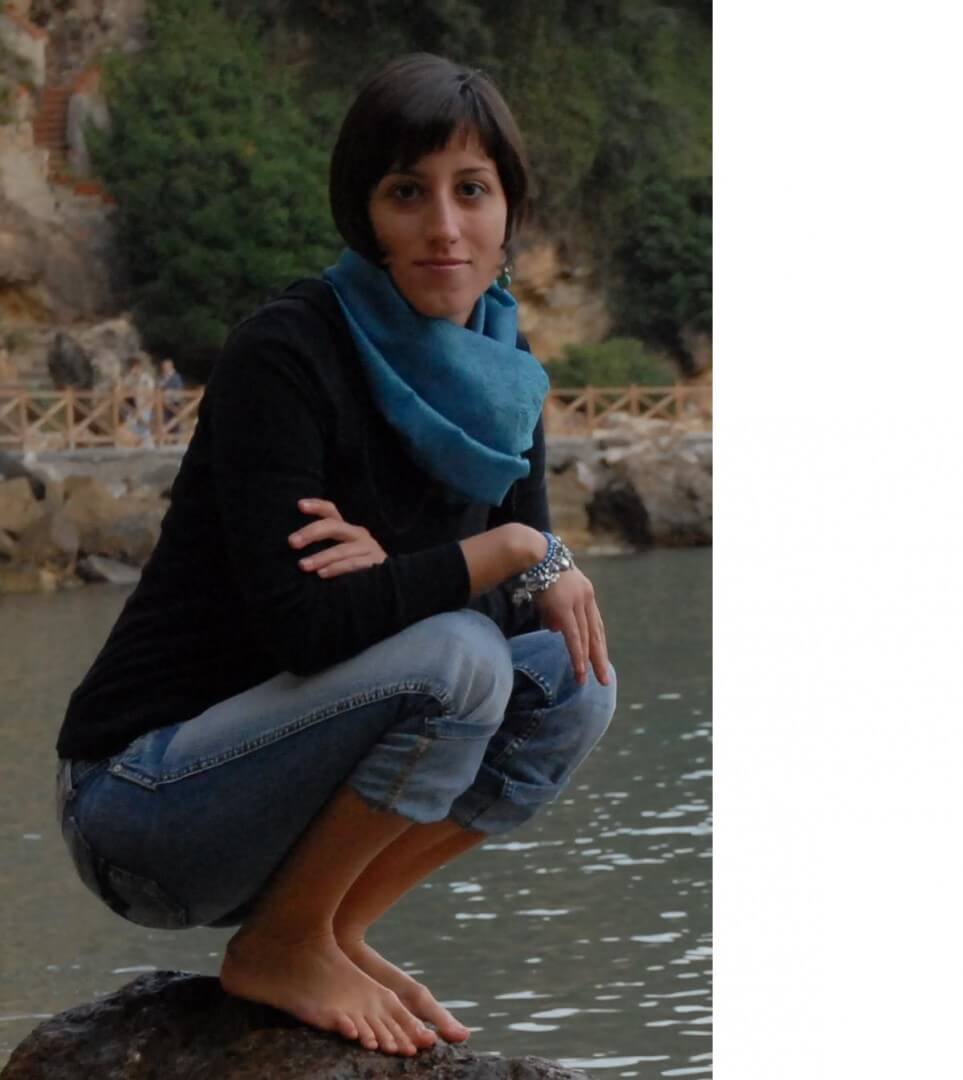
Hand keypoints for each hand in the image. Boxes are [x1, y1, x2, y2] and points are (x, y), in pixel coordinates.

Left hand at [289, 499, 386, 578]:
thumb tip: (293, 545)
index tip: (299, 505)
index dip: (316, 506)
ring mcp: (368, 548)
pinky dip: (336, 568)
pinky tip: (322, 575)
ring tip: (303, 565)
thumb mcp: (340, 552)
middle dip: (311, 533)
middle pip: (333, 526)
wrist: (389, 582)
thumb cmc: (356, 567)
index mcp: (347, 529)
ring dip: (321, 557)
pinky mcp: (374, 563)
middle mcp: (358, 534)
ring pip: (341, 549)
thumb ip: (322, 547)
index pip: (331, 511)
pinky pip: (353, 564)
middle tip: (292, 542)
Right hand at [534, 568, 609, 686]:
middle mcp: (586, 598)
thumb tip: (556, 630)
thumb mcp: (552, 594)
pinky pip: (573, 636)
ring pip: (586, 638)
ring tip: (587, 680)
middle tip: (604, 679)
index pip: (595, 623)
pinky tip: (579, 668)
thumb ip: (556, 613)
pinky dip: (577, 654)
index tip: (599, 659)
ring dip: (587, 660)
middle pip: (596, 633)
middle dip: (599, 657)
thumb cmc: (539, 570)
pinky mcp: (565, 608)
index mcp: (586, 593)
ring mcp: (577, 602)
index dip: (597, 643)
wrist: (533, 554)